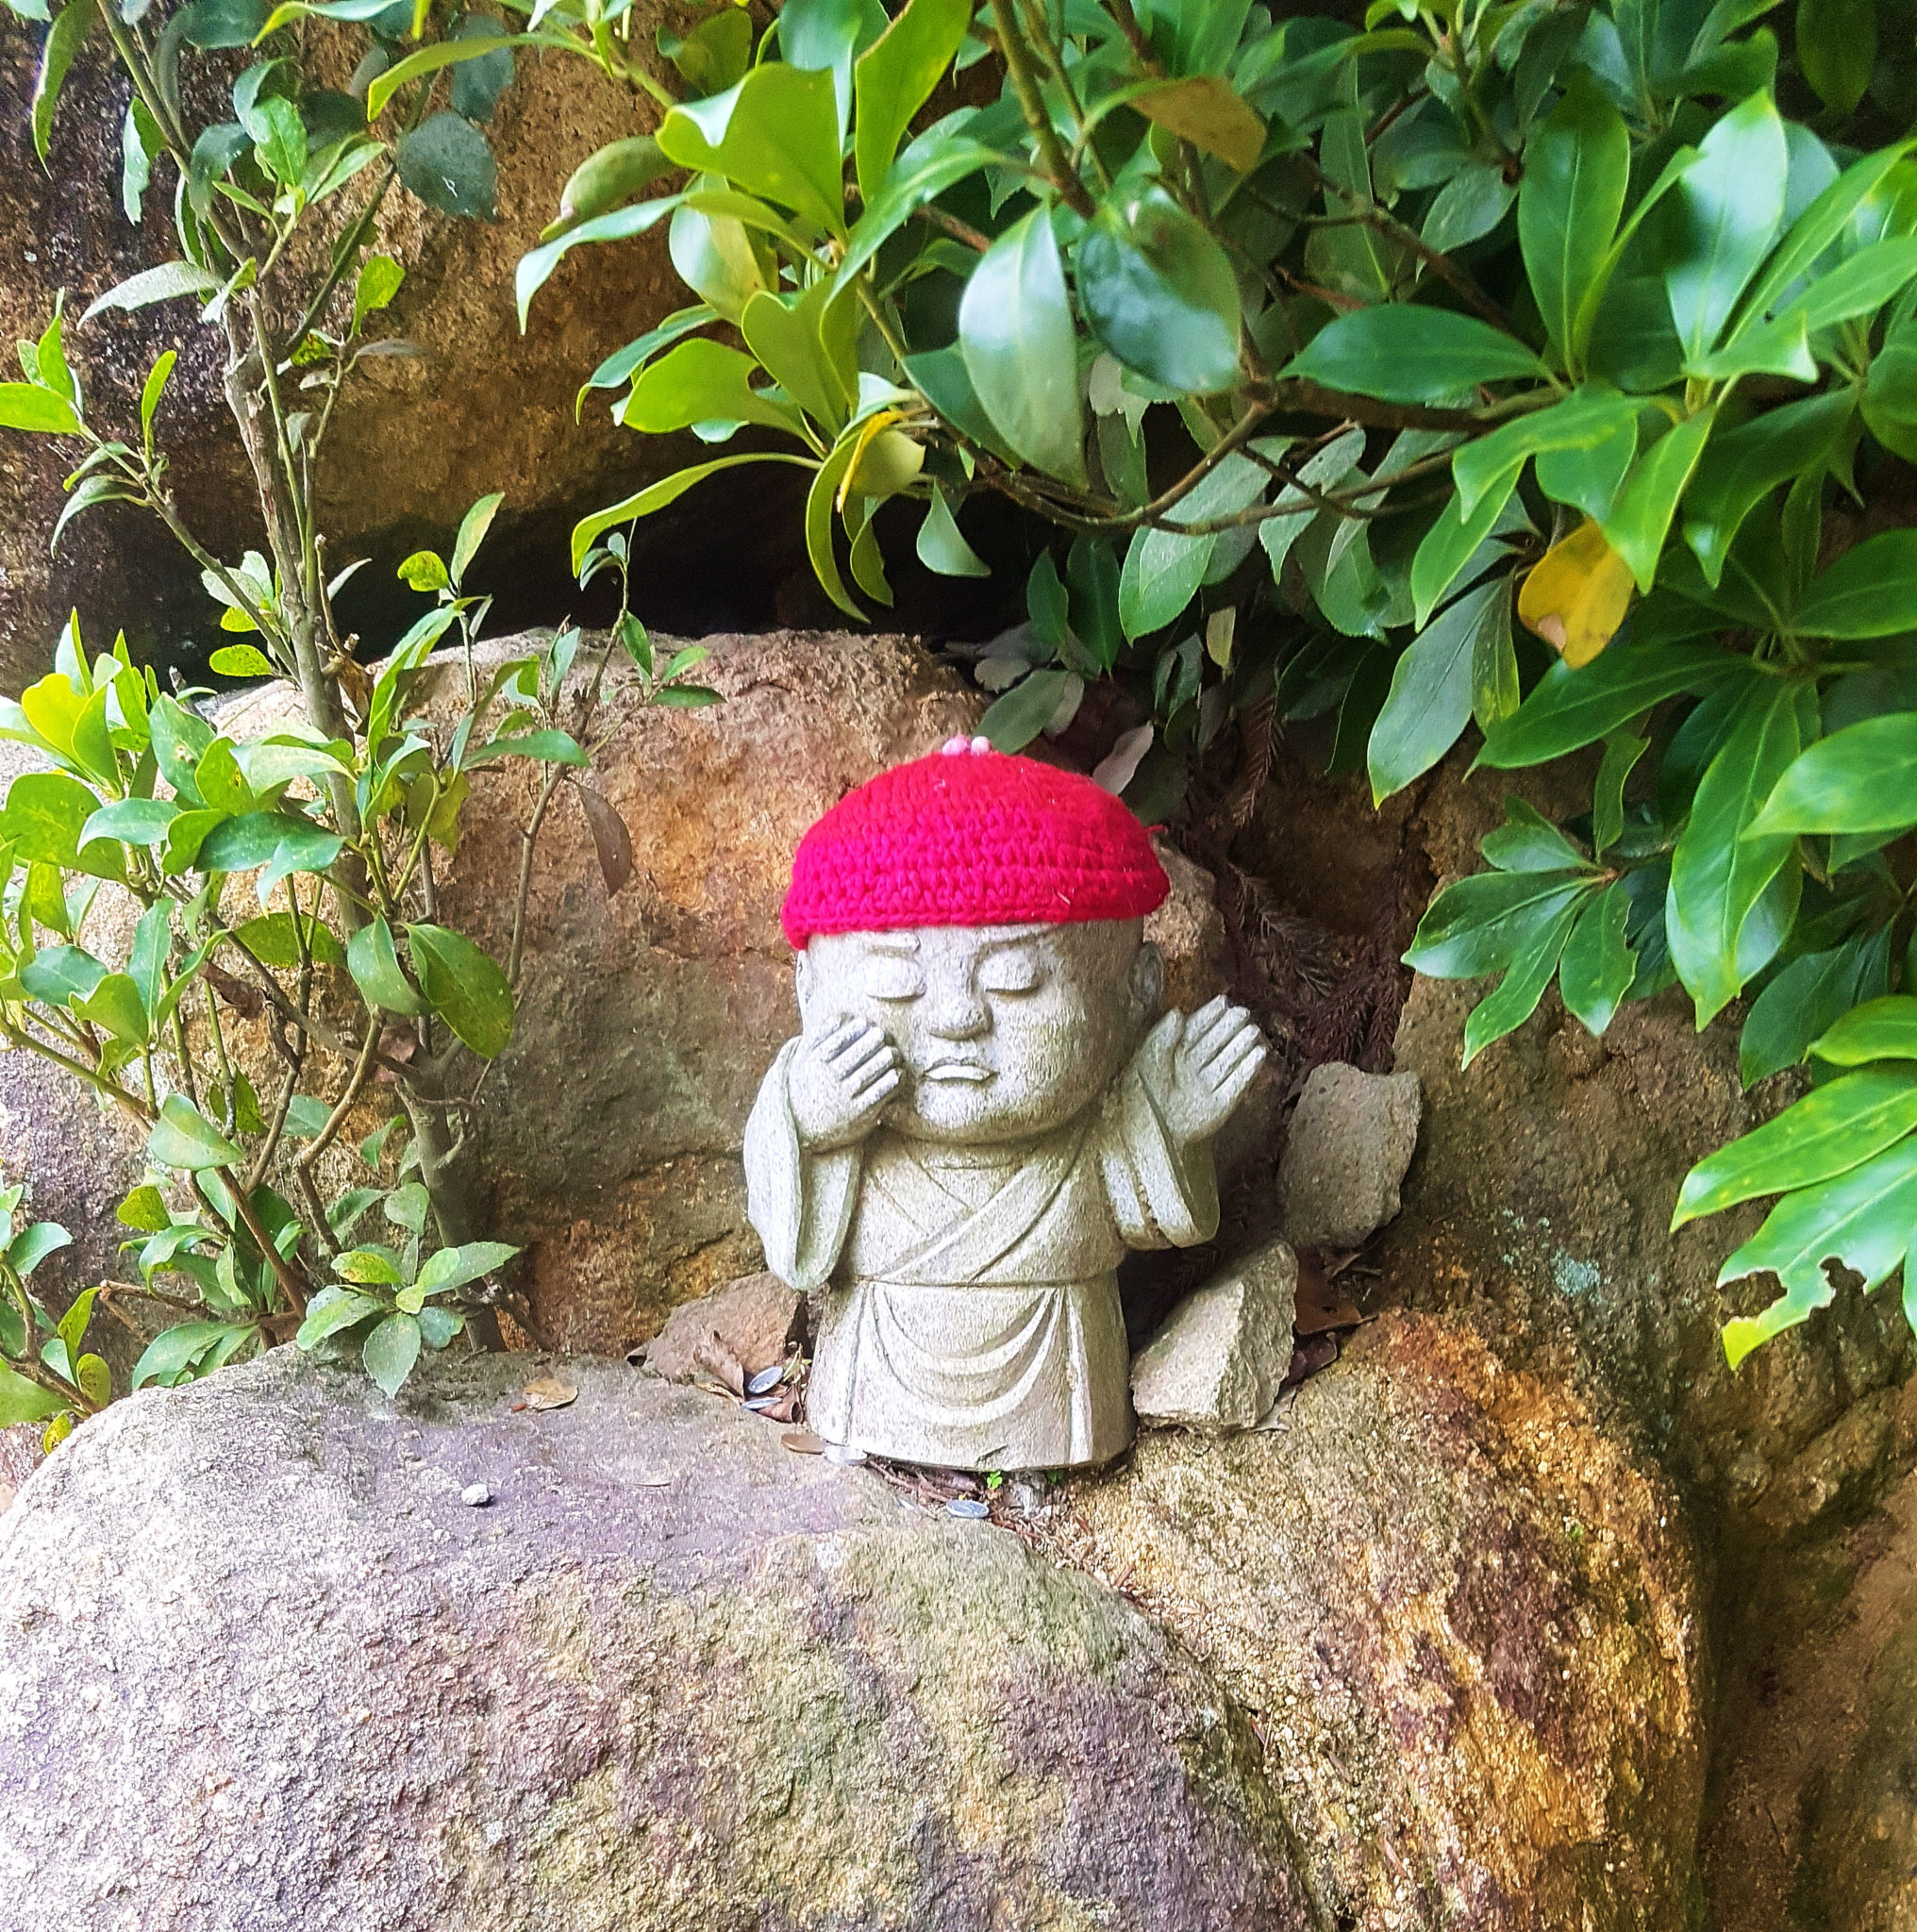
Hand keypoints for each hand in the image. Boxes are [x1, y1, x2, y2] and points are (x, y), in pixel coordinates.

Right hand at [788, 1018, 902, 1150]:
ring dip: (887, 1058)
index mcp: (814, 1065)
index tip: (864, 1023)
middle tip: (883, 1034)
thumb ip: (818, 1036)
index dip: (854, 1029)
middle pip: (858, 1054)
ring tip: (893, 1052)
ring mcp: (845, 1098)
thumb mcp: (802, 1061)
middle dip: (874, 1040)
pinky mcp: (860, 1115)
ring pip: (872, 1071)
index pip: (838, 1040)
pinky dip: (893, 1080)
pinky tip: (897, 1073)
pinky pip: (881, 1093)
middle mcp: (829, 1081)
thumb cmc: (806, 1086)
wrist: (802, 1127)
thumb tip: (841, 1016)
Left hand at [1134, 996, 1267, 1144]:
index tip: (1223, 1000)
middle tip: (1243, 1012)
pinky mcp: (1216, 1110)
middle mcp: (1189, 1073)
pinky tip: (1259, 1054)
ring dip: (1241, 1046)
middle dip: (1228, 1028)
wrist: (1143, 1132)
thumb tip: (1179, 1013)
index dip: (1208, 1017)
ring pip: (1226, 1063)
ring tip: (1254, 1029)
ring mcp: (1203, 1091)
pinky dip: (1248, 1071)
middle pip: (1214, 1046)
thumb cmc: (1140, 1095)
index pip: (1194, 1033)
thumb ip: (1163, 1036)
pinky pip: (1235, 1087)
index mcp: (1171, 1060)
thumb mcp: (1147, 1060)